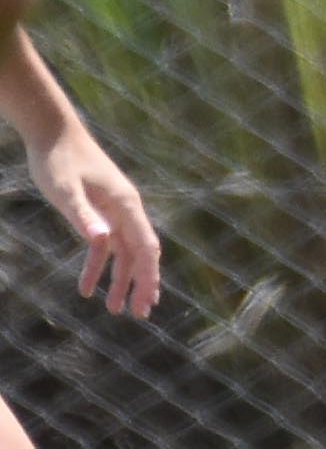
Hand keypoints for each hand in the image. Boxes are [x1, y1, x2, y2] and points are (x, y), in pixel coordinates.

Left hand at [25, 128, 160, 318]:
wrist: (53, 133)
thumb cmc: (59, 159)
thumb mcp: (66, 189)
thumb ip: (83, 215)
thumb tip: (102, 241)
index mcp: (126, 206)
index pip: (146, 248)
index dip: (148, 277)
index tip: (147, 302)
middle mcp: (127, 211)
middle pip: (141, 255)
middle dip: (141, 285)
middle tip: (138, 315)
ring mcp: (114, 212)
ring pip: (124, 253)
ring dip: (120, 281)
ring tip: (113, 309)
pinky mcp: (100, 212)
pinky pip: (105, 245)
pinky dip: (99, 267)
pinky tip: (87, 288)